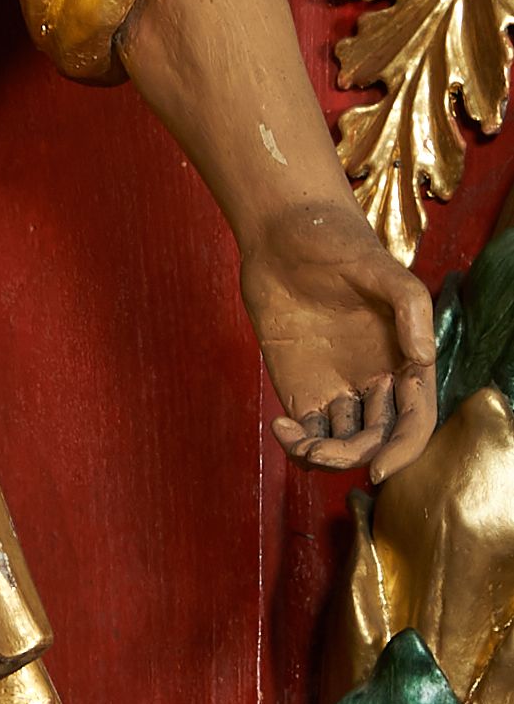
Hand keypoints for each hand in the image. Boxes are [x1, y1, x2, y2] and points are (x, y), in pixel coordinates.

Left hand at [241, 195, 436, 483]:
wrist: (282, 234)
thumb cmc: (339, 243)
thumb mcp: (382, 267)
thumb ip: (411, 307)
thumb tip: (424, 357)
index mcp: (405, 362)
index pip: (415, 421)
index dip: (404, 450)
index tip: (378, 469)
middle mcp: (375, 382)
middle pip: (376, 441)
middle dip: (354, 457)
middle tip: (321, 453)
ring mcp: (337, 388)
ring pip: (341, 444)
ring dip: (324, 458)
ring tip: (299, 445)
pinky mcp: (300, 389)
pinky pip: (306, 432)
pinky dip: (295, 444)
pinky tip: (280, 427)